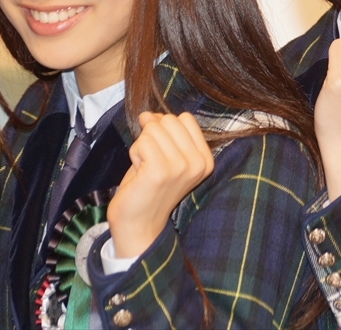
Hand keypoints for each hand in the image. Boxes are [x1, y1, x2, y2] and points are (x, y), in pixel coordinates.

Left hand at [107, 112, 214, 257]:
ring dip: (142, 146)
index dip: (165, 128)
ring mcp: (181, 166)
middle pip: (169, 120)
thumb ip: (164, 133)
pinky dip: (135, 153)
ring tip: (145, 168)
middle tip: (151, 162)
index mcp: (205, 159)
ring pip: (153, 129)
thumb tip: (148, 115)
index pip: (185, 119)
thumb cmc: (149, 189)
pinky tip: (139, 172)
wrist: (139, 225)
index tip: (160, 150)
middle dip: (152, 136)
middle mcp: (198, 163)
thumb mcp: (167, 156)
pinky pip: (142, 142)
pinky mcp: (160, 171)